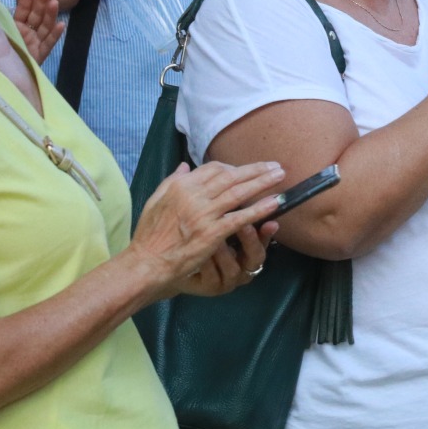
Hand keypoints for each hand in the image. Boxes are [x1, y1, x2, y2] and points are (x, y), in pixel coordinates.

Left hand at [13, 0, 63, 62]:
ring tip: (54, 2)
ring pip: (44, 26)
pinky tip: (61, 24)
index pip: (23, 8)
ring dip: (50, 14)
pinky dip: (55, 34)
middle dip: (42, 1)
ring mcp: (35, 42)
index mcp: (15, 25)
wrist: (0, 76)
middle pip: (36, 15)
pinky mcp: (40, 54)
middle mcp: (27, 32)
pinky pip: (49, 43)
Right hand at [129, 160, 285, 299]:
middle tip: (275, 166)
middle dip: (256, 170)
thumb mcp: (155, 200)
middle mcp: (193, 195)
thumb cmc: (149, 235)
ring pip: (239, 193)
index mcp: (180, 185)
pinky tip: (273, 203)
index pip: (214, 169)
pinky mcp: (212, 234)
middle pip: (231, 177)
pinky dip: (258, 209)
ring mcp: (204, 214)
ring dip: (262, 183)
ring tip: (280, 177)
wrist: (146, 263)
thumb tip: (184, 165)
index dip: (234, 168)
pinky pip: (240, 218)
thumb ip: (171, 180)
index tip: (247, 170)